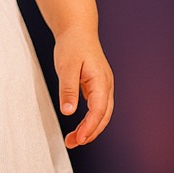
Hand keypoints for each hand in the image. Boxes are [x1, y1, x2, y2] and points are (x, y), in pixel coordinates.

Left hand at [54, 29, 113, 147]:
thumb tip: (69, 112)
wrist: (77, 29)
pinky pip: (97, 108)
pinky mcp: (97, 86)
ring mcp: (103, 86)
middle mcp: (106, 85)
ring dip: (90, 129)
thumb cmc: (73, 44)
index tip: (78, 139)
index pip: (99, 110)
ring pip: (102, 114)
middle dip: (90, 133)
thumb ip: (68, 89)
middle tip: (72, 143)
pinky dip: (90, 120)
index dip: (89, 127)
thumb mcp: (66, 66)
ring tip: (73, 139)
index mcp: (101, 80)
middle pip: (103, 116)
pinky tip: (79, 126)